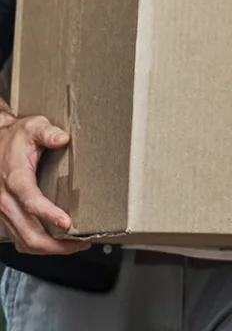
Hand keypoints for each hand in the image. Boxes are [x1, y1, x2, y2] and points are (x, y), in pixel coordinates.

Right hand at [0, 113, 88, 254]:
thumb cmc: (16, 137)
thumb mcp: (33, 127)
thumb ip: (48, 132)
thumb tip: (63, 138)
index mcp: (15, 178)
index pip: (30, 202)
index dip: (49, 214)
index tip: (68, 222)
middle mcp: (6, 199)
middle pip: (26, 232)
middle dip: (53, 244)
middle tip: (79, 244)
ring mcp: (4, 210)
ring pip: (22, 240)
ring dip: (47, 249)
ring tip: (73, 247)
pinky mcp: (7, 215)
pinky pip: (19, 237)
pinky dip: (37, 245)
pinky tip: (55, 243)